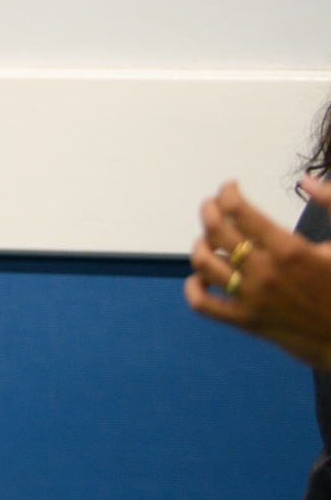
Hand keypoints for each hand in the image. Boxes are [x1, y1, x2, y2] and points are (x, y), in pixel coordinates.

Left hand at [184, 178, 330, 368]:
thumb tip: (305, 179)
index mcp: (289, 249)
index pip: (239, 210)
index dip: (227, 192)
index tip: (229, 188)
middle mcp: (266, 271)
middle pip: (216, 230)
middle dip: (209, 210)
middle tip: (212, 206)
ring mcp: (252, 297)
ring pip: (202, 261)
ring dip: (200, 244)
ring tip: (208, 240)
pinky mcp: (246, 321)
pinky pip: (202, 303)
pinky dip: (193, 287)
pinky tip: (201, 278)